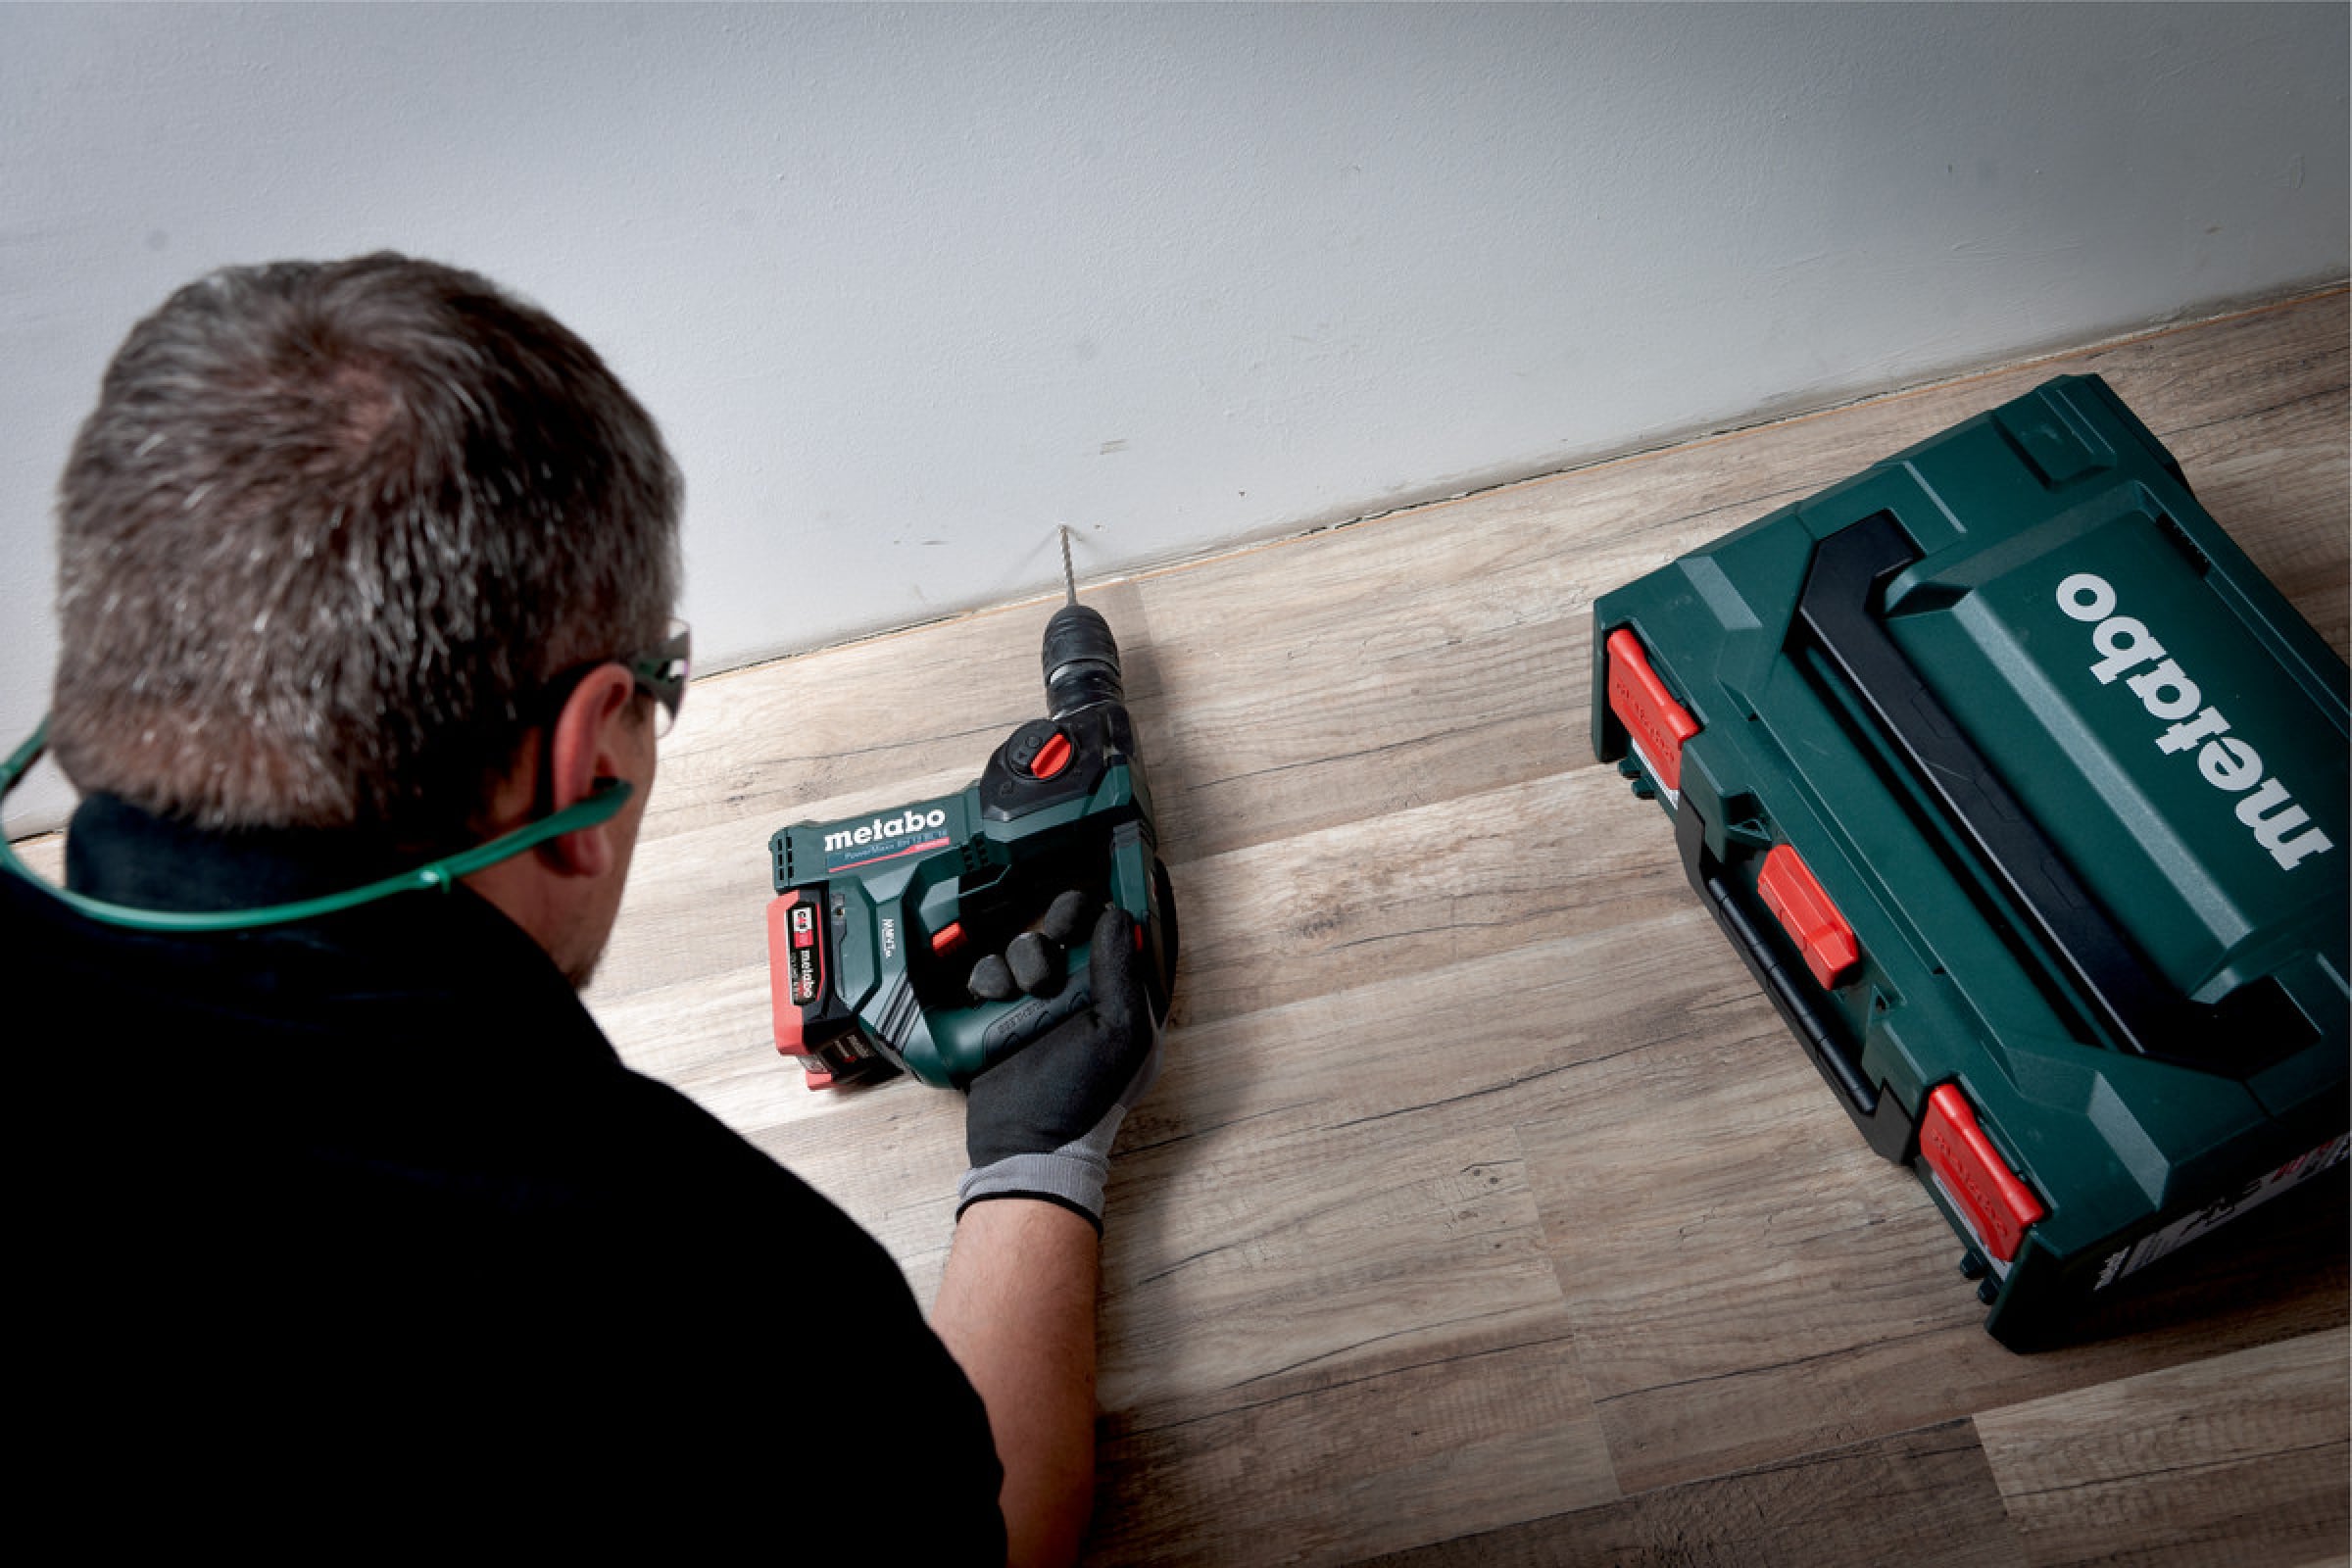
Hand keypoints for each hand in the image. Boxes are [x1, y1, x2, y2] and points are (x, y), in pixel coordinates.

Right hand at [959, 903, 1160, 1229]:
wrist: (1024, 1145)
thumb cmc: (1084, 1099)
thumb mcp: (1119, 1035)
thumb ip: (1122, 973)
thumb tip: (1118, 916)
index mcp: (1118, 996)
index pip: (1111, 932)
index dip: (1096, 913)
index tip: (1082, 916)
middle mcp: (1079, 993)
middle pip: (1060, 929)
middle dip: (1053, 931)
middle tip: (1053, 943)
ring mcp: (1036, 1004)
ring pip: (1021, 947)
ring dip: (1021, 961)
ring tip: (1025, 994)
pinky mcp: (997, 1016)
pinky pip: (987, 974)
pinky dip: (988, 980)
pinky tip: (995, 1001)